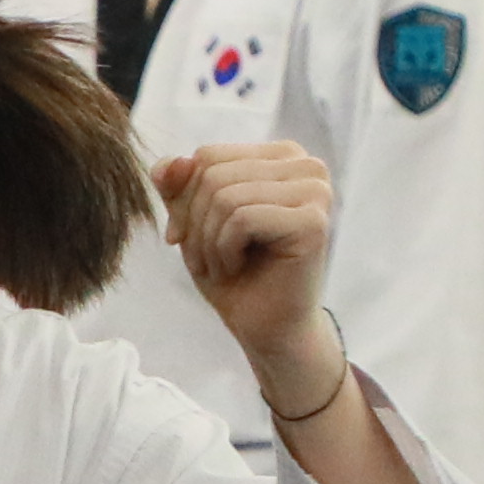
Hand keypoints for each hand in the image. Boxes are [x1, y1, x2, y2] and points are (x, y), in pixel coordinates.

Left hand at [153, 142, 344, 395]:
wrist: (264, 327)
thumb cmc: (234, 272)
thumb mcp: (194, 221)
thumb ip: (178, 186)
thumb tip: (167, 163)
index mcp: (282, 156)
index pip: (207, 156)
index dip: (184, 200)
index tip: (186, 237)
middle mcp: (307, 166)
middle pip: (213, 175)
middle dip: (195, 224)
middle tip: (206, 260)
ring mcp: (316, 192)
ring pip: (225, 197)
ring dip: (208, 242)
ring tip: (222, 266)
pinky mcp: (313, 221)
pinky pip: (241, 219)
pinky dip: (224, 251)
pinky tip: (238, 269)